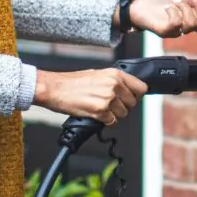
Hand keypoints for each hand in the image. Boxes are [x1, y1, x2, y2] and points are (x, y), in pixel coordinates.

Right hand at [33, 69, 147, 126]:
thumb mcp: (97, 74)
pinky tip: (96, 114)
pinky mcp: (100, 111)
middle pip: (133, 103)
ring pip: (123, 114)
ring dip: (114, 115)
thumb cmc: (72, 82)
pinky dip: (105, 121)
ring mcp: (108, 98)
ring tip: (100, 108)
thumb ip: (114, 81)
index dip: (136, 95)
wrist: (54, 88)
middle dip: (123, 107)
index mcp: (115, 74)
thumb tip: (126, 90)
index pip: (141, 87)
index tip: (130, 98)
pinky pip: (112, 122)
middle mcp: (114, 85)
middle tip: (110, 105)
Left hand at [128, 0, 196, 59]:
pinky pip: (177, 22)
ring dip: (183, 6)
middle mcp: (185, 29)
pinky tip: (167, 7)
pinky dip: (173, 10)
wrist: (140, 2)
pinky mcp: (165, 32)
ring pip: (191, 22)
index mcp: (192, 21)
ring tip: (173, 1)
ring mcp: (175, 32)